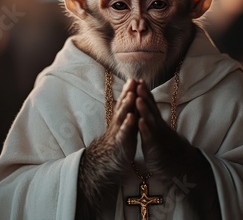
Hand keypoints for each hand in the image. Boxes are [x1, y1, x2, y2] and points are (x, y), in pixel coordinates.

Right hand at [77, 79, 139, 213]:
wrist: (107, 164)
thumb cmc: (118, 144)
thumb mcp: (124, 127)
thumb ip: (127, 114)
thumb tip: (133, 100)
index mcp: (121, 119)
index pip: (124, 102)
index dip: (128, 90)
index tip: (134, 78)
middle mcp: (118, 123)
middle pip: (122, 105)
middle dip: (127, 93)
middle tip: (132, 81)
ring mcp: (118, 132)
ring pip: (122, 116)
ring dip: (127, 105)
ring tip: (132, 94)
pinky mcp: (120, 143)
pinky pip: (124, 132)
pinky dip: (128, 124)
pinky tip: (131, 117)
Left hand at [135, 80, 196, 178]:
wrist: (179, 166)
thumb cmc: (165, 148)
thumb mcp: (158, 131)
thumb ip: (154, 120)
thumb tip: (149, 107)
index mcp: (156, 122)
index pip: (151, 105)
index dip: (145, 93)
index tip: (139, 80)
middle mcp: (158, 126)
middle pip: (151, 108)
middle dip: (144, 95)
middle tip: (138, 82)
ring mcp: (157, 135)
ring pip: (150, 120)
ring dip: (144, 109)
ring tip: (138, 98)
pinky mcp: (155, 147)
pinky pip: (150, 136)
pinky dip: (145, 129)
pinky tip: (140, 121)